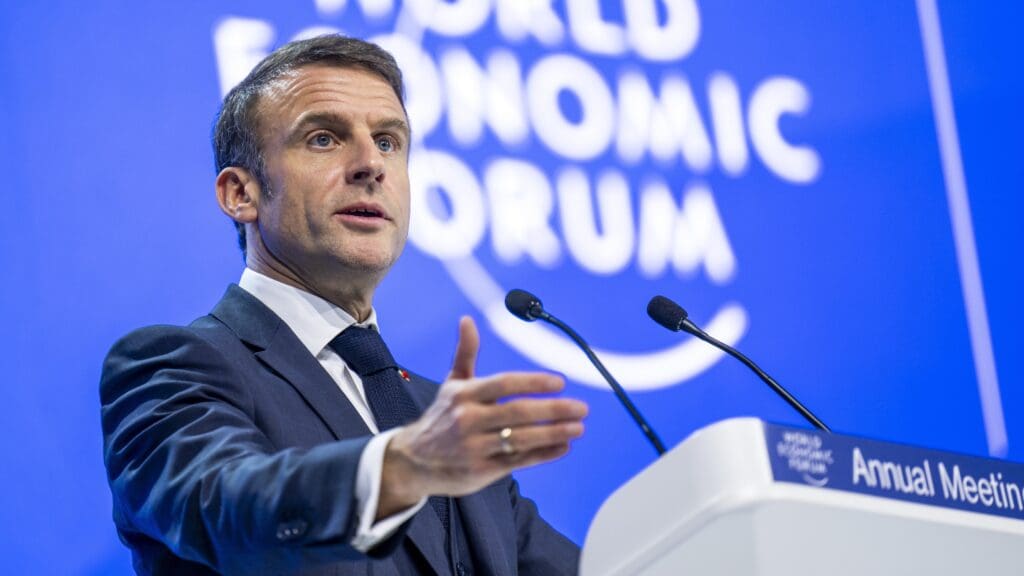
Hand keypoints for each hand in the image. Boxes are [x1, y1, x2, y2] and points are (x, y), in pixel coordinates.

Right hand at [377, 316, 587, 517]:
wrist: (414, 461)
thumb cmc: (441, 417)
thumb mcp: (452, 384)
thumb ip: (465, 353)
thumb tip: (467, 320)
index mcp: (464, 395)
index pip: (504, 383)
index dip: (534, 382)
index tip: (560, 382)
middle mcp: (469, 420)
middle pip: (518, 412)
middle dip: (554, 410)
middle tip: (581, 407)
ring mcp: (476, 447)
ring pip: (522, 439)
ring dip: (555, 433)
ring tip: (578, 427)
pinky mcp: (482, 471)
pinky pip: (519, 461)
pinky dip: (544, 454)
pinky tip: (563, 446)